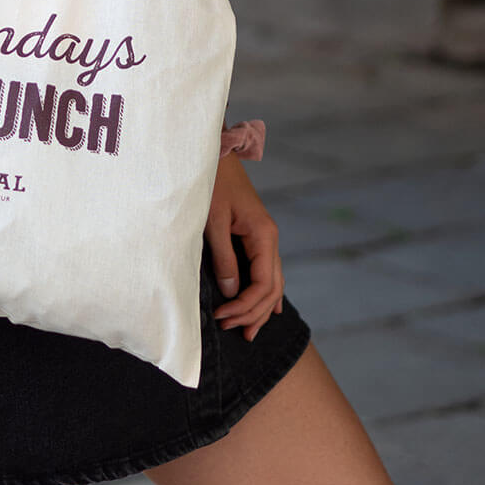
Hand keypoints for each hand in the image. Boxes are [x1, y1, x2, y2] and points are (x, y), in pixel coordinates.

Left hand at [204, 151, 284, 342]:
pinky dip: (263, 292)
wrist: (216, 154)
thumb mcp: (213, 220)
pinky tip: (265, 309)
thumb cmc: (212, 183)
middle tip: (229, 329)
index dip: (245, 306)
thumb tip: (231, 291)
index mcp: (264, 235)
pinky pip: (265, 270)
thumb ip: (223, 257)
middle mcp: (269, 238)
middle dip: (253, 313)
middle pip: (272, 288)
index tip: (222, 317)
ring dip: (259, 308)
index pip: (264, 284)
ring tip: (246, 331)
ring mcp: (264, 237)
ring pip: (271, 282)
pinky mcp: (254, 235)